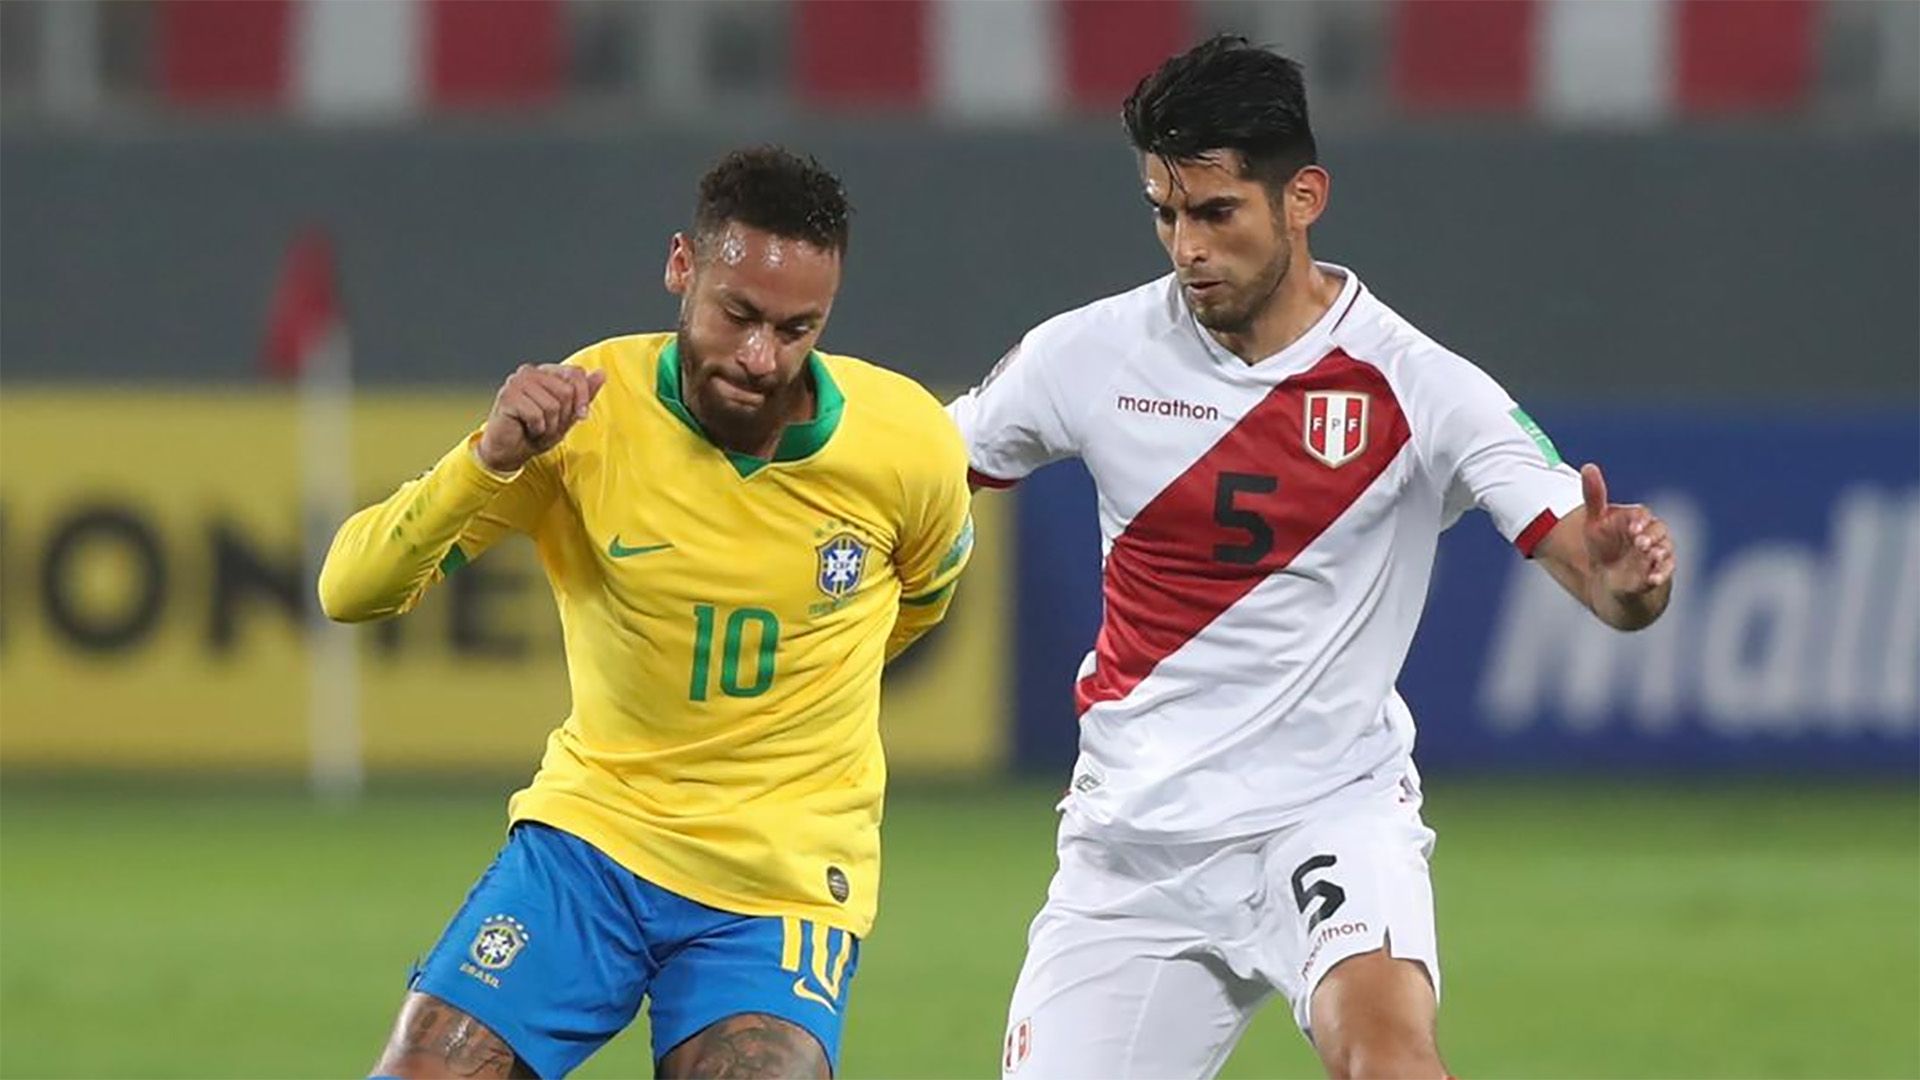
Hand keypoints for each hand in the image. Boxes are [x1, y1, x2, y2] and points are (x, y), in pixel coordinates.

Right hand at [475, 363, 606, 473]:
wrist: (509, 451)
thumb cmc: (537, 431)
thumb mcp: (568, 415)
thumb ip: (584, 394)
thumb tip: (601, 373)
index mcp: (546, 372)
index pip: (576, 373)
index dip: (583, 398)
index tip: (581, 416)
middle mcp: (530, 371)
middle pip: (566, 391)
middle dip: (563, 416)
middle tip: (550, 425)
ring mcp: (516, 382)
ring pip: (552, 405)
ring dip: (550, 425)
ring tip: (538, 428)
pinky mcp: (507, 396)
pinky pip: (537, 414)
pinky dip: (537, 429)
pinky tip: (528, 429)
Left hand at [1580, 463, 1673, 595]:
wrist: (1608, 579)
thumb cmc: (1603, 546)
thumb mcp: (1595, 523)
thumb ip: (1594, 496)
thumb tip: (1588, 466)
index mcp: (1635, 520)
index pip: (1643, 514)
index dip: (1639, 520)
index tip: (1632, 528)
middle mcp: (1650, 534)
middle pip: (1659, 530)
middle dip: (1651, 536)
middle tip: (1640, 543)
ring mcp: (1656, 554)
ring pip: (1665, 550)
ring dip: (1660, 553)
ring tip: (1651, 557)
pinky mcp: (1658, 572)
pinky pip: (1666, 572)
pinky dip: (1661, 574)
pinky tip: (1652, 579)